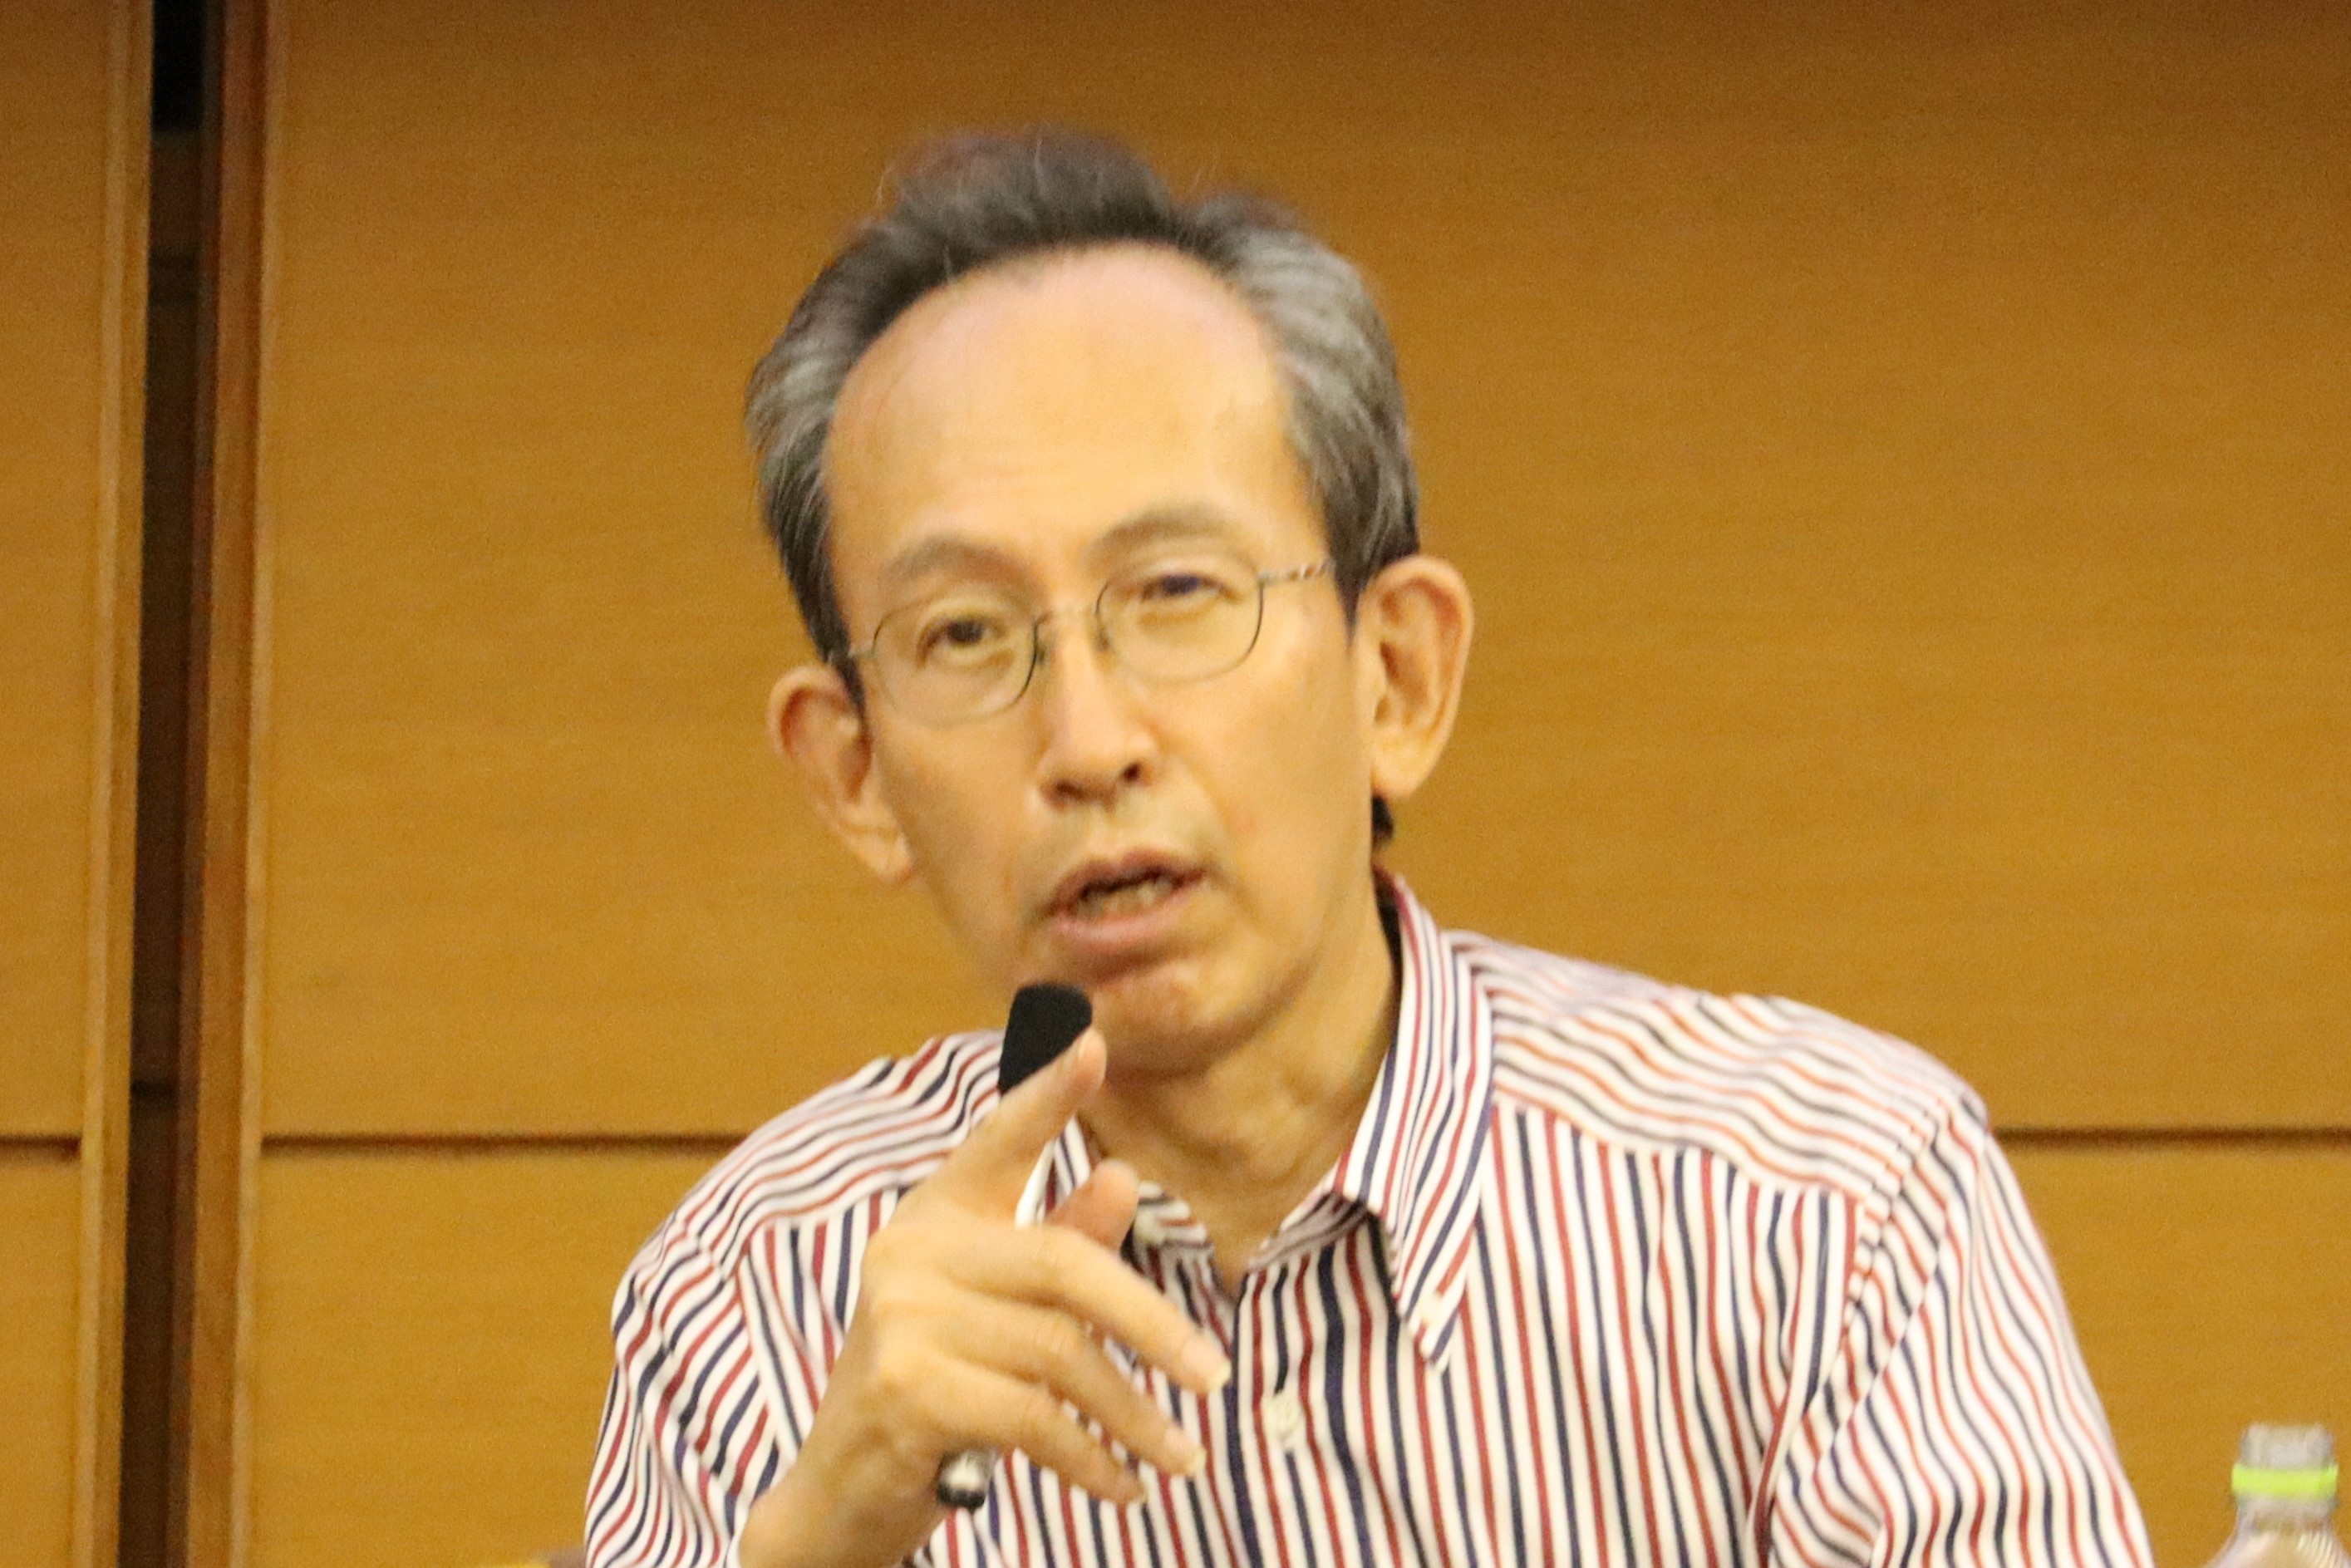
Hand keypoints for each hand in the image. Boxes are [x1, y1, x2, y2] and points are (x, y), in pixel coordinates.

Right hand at [737, 1031, 1231, 1567]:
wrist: (843, 1488)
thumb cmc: (938, 1384)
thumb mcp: (1002, 1312)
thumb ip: (1060, 1246)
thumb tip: (1123, 1177)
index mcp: (937, 1213)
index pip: (997, 1141)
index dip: (1045, 1093)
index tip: (1093, 1041)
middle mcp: (911, 1250)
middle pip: (1062, 1266)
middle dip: (1151, 1326)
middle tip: (1214, 1376)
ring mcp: (900, 1317)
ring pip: (1058, 1352)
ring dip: (1132, 1414)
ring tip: (1181, 1455)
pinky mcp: (903, 1388)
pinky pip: (1032, 1418)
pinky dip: (1091, 1458)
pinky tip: (1122, 1483)